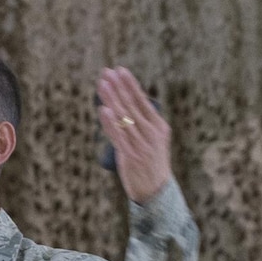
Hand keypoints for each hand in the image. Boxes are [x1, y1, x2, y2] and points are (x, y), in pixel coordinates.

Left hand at [97, 67, 172, 203]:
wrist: (156, 190)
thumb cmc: (150, 164)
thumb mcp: (151, 141)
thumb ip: (140, 125)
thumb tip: (125, 109)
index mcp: (158, 126)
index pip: (142, 100)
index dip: (129, 84)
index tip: (119, 70)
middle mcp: (152, 132)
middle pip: (132, 105)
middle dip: (119, 87)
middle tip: (107, 71)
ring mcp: (141, 144)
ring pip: (124, 117)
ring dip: (112, 99)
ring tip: (102, 84)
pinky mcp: (131, 156)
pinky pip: (119, 136)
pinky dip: (110, 123)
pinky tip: (104, 110)